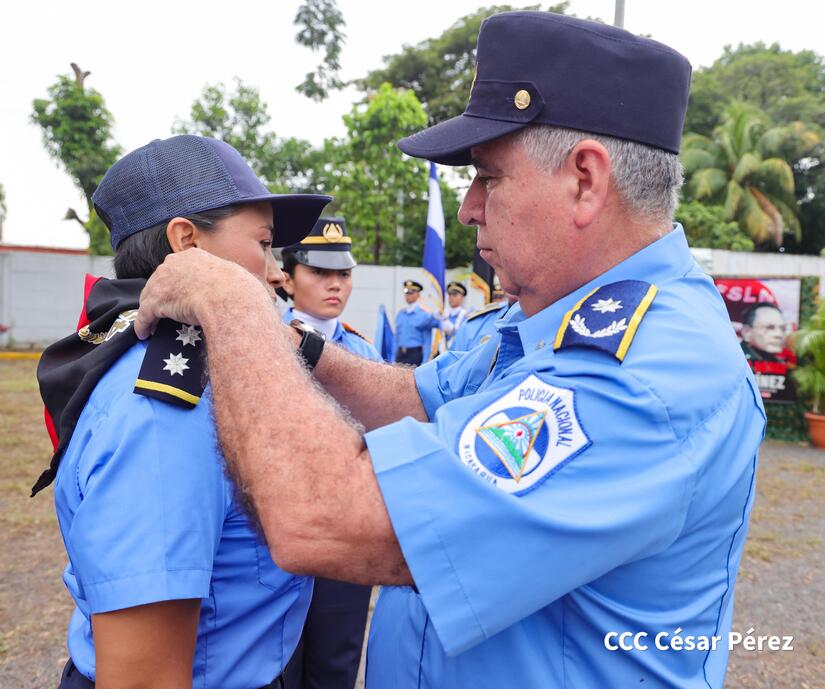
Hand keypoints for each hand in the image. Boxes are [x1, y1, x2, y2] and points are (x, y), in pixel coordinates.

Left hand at [134, 248, 255, 338]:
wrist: (227, 297)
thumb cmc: (235, 288)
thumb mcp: (229, 276)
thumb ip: (221, 279)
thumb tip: (233, 287)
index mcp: (191, 257)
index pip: (176, 269)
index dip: (174, 283)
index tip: (177, 293)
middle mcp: (172, 265)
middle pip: (158, 282)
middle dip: (160, 296)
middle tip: (163, 311)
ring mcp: (162, 282)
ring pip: (149, 298)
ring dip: (149, 312)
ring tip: (151, 325)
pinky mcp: (155, 302)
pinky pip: (145, 315)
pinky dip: (143, 325)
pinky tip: (144, 334)